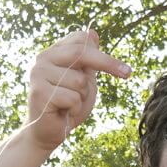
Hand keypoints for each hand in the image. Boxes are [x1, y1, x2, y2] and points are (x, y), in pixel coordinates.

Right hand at [25, 28, 130, 152]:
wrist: (48, 133)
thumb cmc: (68, 106)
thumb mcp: (84, 80)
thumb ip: (88, 60)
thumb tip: (93, 32)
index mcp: (53, 53)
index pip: (80, 40)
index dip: (104, 55)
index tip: (124, 69)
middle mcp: (42, 59)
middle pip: (81, 52)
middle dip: (107, 63)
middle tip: (127, 74)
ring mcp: (38, 75)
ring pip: (79, 81)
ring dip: (82, 97)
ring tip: (70, 105)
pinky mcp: (39, 92)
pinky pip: (72, 97)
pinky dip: (75, 109)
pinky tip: (63, 112)